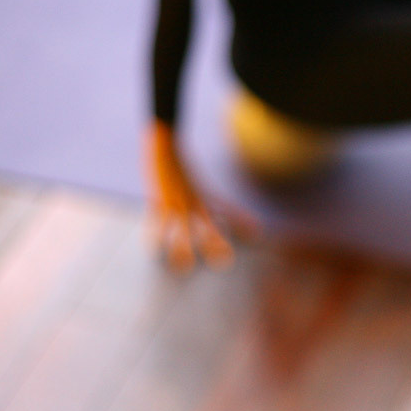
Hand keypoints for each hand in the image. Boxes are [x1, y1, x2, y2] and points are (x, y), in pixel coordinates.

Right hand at [146, 121, 256, 270]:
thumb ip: (200, 191)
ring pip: (183, 229)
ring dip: (183, 248)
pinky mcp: (161, 201)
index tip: (257, 231)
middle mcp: (194, 201)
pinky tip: (154, 250)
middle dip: (216, 242)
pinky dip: (156, 236)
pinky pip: (158, 222)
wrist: (165, 144)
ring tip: (184, 267)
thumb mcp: (194, 179)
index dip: (241, 220)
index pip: (226, 209)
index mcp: (203, 194)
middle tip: (226, 260)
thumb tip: (208, 200)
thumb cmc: (178, 162)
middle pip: (208, 225)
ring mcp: (178, 202)